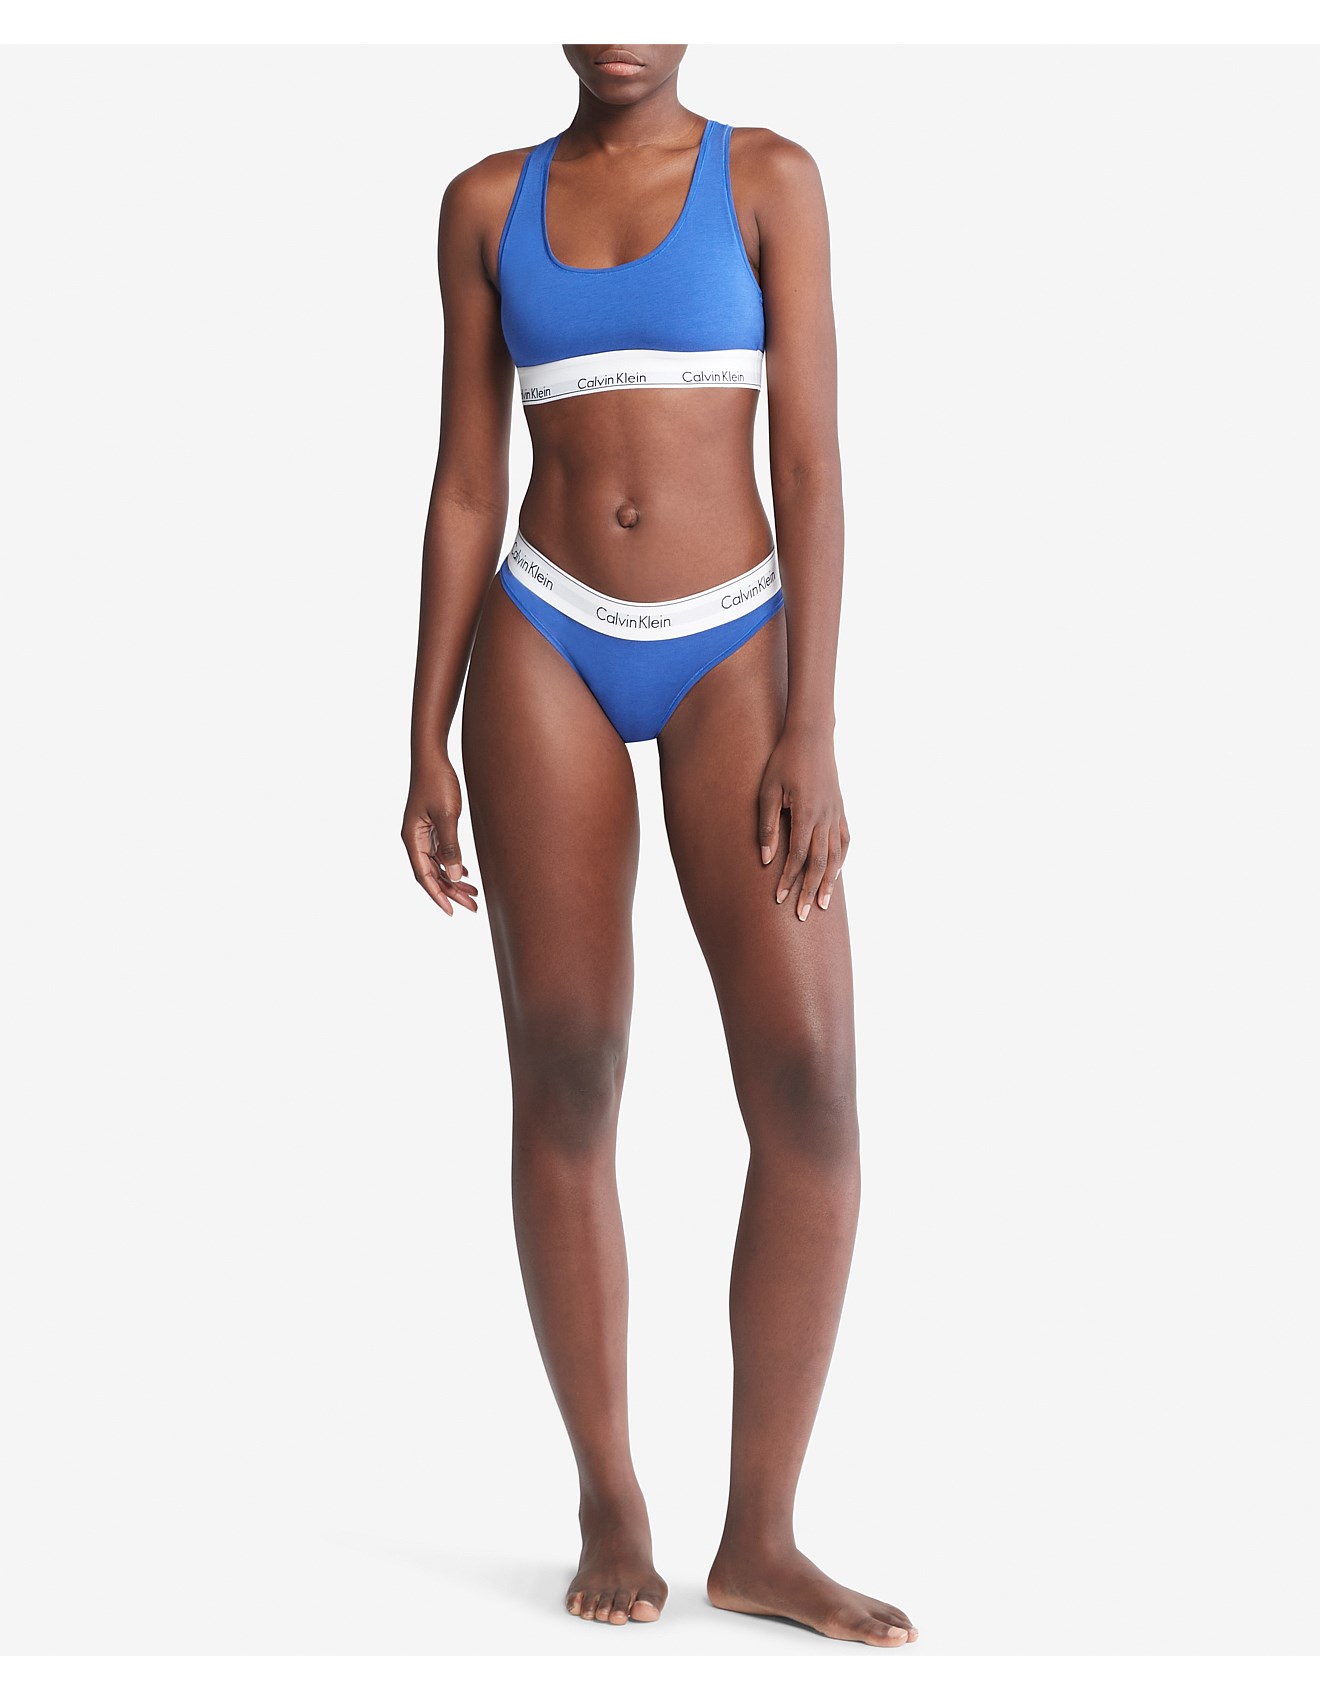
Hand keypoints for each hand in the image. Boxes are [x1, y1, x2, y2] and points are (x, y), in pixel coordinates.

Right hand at [401, 753, 479, 915]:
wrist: (432, 756)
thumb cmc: (438, 782)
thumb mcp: (447, 815)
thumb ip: (450, 846)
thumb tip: (453, 876)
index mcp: (412, 838)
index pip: (424, 876)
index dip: (438, 895)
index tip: (452, 912)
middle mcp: (414, 838)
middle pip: (431, 874)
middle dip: (451, 891)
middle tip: (473, 906)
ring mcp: (422, 832)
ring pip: (437, 864)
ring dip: (453, 879)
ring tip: (473, 893)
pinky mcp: (430, 825)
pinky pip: (440, 852)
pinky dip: (452, 864)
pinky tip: (464, 873)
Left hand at [758, 726, 848, 919]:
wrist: (811, 736)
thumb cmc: (784, 761)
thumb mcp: (767, 791)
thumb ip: (767, 826)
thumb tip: (765, 859)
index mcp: (806, 815)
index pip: (797, 857)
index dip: (788, 880)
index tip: (779, 898)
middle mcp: (825, 818)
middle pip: (818, 863)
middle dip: (810, 891)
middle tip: (804, 915)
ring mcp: (836, 814)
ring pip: (835, 856)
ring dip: (828, 882)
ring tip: (823, 904)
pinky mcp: (840, 809)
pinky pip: (844, 841)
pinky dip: (840, 860)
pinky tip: (835, 872)